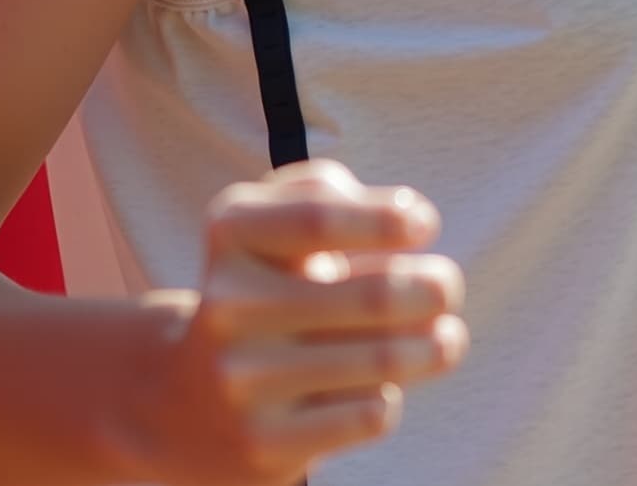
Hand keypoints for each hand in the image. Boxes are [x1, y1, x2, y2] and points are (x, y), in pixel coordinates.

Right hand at [134, 159, 466, 480]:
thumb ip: (327, 192)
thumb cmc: (264, 292)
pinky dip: (390, 397)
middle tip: (447, 286)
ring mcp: (242, 379)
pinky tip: (377, 389)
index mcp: (231, 234)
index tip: (425, 225)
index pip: (318, 215)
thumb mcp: (272, 223)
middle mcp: (227, 305)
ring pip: (384, 361)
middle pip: (374, 296)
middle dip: (435, 288)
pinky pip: (370, 414)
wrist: (188, 405)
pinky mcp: (265, 444)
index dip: (385, 219)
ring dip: (436, 345)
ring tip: (446, 338)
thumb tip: (408, 217)